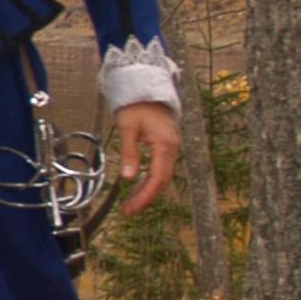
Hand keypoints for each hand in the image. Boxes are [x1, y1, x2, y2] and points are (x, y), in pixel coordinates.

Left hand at [114, 101, 178, 215]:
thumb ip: (129, 152)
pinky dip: (150, 180)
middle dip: (146, 198)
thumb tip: (128, 177)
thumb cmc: (137, 105)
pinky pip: (161, 169)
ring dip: (148, 191)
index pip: (158, 178)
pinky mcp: (166, 146)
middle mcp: (172, 149)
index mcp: (165, 145)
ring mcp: (171, 148)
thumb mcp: (128, 127)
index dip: (145, 196)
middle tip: (129, 210)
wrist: (146, 89)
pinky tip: (138, 187)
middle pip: (162, 181)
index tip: (132, 208)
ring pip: (162, 176)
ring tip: (132, 203)